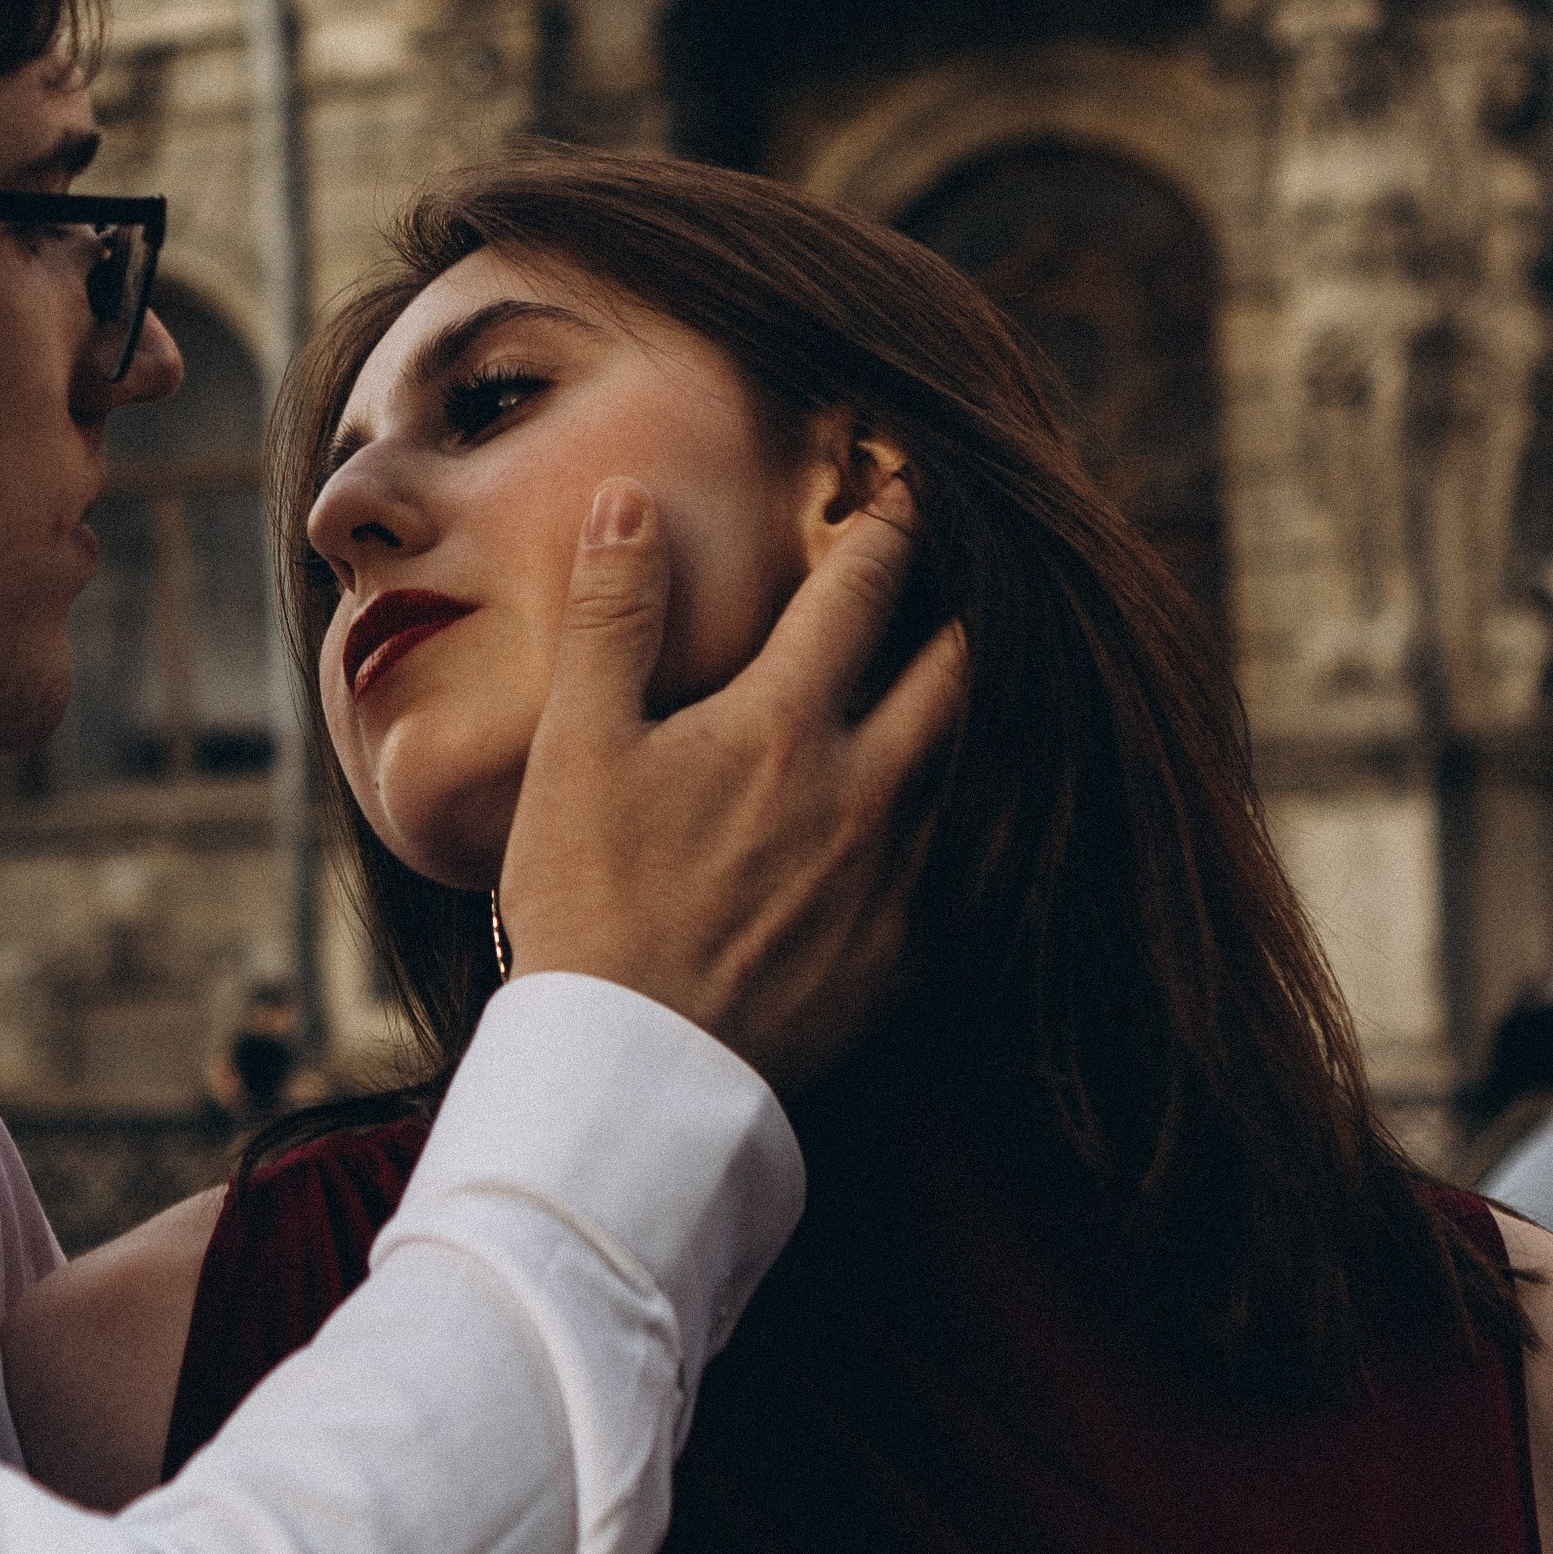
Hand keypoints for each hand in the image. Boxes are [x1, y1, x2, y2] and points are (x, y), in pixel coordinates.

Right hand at [495, 476, 963, 1096]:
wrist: (633, 1071)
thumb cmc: (591, 903)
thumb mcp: (577, 746)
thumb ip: (612, 615)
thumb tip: (630, 500)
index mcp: (788, 725)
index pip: (865, 590)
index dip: (893, 522)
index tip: (912, 482)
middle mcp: (868, 790)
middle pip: (959, 669)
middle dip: (969, 608)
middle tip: (973, 572)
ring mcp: (898, 878)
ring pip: (974, 762)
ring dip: (974, 710)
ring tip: (969, 679)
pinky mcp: (907, 955)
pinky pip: (966, 863)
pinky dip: (970, 817)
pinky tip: (950, 814)